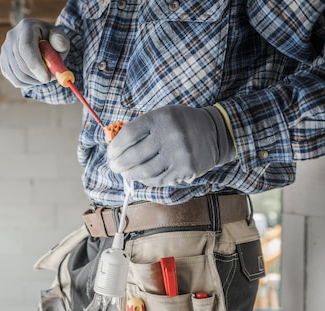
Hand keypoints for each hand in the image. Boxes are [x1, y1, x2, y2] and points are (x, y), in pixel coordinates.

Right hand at [0, 18, 69, 87]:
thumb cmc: (51, 41)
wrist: (39, 41)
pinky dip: (28, 83)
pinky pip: (15, 80)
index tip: (47, 78)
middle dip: (37, 76)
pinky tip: (35, 77)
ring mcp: (5, 51)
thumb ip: (61, 42)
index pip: (26, 48)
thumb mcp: (60, 38)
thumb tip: (59, 47)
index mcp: (26, 27)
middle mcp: (11, 37)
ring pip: (18, 75)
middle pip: (21, 64)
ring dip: (34, 81)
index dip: (35, 65)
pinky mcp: (3, 63)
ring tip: (44, 76)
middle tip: (50, 79)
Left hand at [107, 105, 235, 185]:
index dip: (114, 147)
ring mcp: (178, 154)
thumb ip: (138, 128)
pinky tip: (142, 177)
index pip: (128, 135)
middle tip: (114, 166)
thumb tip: (112, 145)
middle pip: (133, 156)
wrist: (214, 132)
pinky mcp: (185, 169)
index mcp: (160, 118)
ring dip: (130, 175)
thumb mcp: (160, 116)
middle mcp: (170, 135)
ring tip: (126, 173)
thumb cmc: (179, 124)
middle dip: (119, 164)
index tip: (110, 154)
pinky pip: (158, 180)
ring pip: (144, 172)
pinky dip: (146, 180)